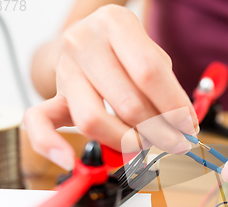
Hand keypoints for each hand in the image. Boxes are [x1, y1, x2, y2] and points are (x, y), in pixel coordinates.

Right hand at [24, 5, 196, 170]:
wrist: (90, 40)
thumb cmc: (127, 52)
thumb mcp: (152, 55)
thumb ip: (167, 88)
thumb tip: (182, 127)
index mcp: (115, 24)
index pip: (149, 74)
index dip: (174, 107)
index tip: (189, 128)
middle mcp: (84, 43)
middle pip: (127, 103)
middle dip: (159, 132)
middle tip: (176, 143)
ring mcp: (64, 69)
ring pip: (93, 120)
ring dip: (127, 143)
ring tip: (146, 146)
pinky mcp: (52, 94)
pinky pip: (38, 121)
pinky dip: (50, 145)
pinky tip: (68, 161)